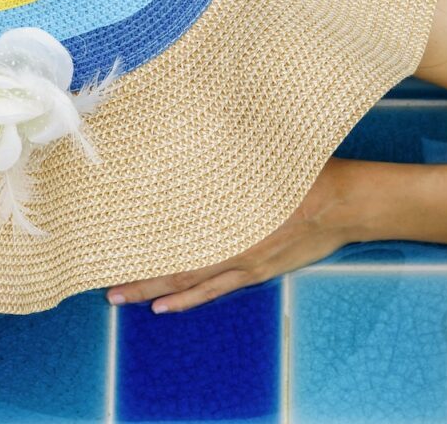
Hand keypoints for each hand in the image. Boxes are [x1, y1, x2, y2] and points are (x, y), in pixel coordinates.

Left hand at [106, 157, 360, 313]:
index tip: (107, 240)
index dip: (139, 240)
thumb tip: (193, 140)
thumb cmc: (306, 173)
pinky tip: (166, 306)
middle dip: (136, 273)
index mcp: (225, 212)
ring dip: (153, 290)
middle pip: (172, 263)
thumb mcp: (262, 157)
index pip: (171, 231)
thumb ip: (227, 160)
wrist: (345, 203)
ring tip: (121, 297)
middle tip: (101, 282)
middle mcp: (228, 242)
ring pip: (187, 282)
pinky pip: (214, 289)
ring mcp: (242, 261)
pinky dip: (188, 299)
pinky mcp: (257, 270)